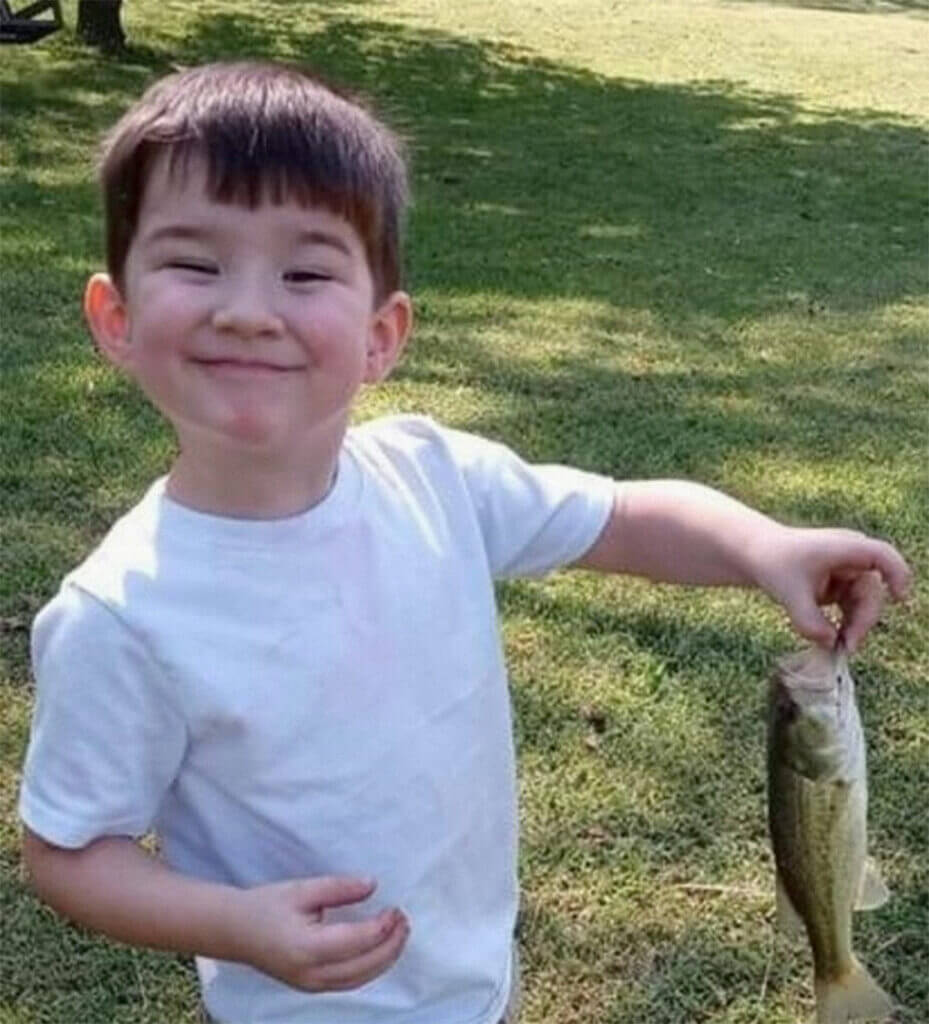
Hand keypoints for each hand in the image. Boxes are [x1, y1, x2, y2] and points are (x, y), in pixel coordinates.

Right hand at [228, 876, 408, 992]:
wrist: (234, 931)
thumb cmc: (267, 905)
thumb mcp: (302, 890)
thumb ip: (339, 888)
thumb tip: (373, 885)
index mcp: (307, 948)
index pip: (357, 941)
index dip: (382, 927)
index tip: (397, 908)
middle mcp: (311, 974)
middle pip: (364, 967)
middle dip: (390, 946)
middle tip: (405, 921)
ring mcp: (311, 985)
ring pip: (359, 980)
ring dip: (384, 959)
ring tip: (400, 934)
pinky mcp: (311, 986)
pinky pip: (349, 982)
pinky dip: (370, 967)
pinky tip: (380, 949)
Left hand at [757, 526, 911, 651]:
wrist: (756, 555)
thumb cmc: (772, 563)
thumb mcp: (788, 593)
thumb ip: (809, 621)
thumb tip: (830, 643)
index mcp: (844, 547)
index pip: (881, 556)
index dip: (897, 574)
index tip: (899, 597)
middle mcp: (852, 558)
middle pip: (872, 592)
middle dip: (862, 621)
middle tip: (847, 647)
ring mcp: (848, 573)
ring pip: (863, 605)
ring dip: (853, 627)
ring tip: (839, 649)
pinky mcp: (840, 587)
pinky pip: (851, 609)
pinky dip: (844, 625)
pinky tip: (834, 641)